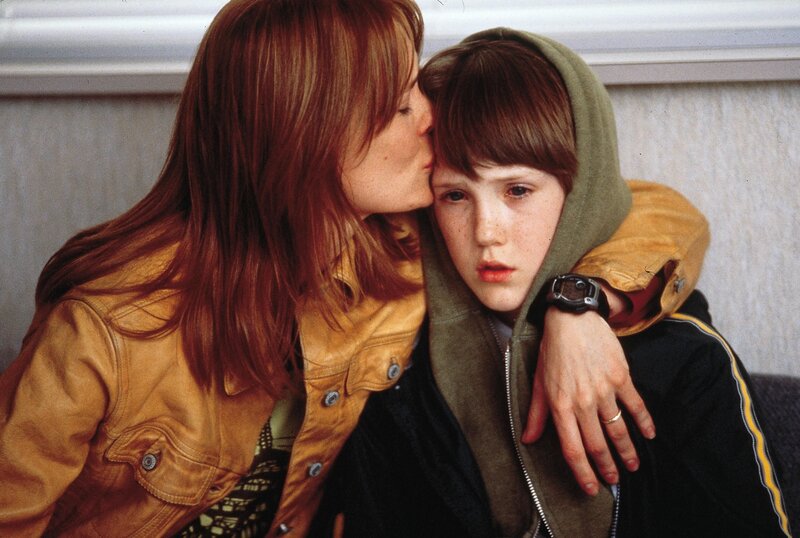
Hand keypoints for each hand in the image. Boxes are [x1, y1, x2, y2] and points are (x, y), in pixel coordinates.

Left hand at [521, 307, 655, 495]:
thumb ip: (536, 413)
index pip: (572, 449)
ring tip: (632, 465)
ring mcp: (604, 389)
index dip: (582, 472)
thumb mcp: (538, 381)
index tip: (591, 487)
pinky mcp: (621, 376)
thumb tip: (527, 439)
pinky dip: (644, 422)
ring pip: (618, 429)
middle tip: (614, 481)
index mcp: (560, 405)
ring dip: (627, 451)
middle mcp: (582, 402)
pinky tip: (650, 434)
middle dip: (607, 467)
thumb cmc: (552, 350)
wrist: (572, 317)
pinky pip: (636, 404)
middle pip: (597, 444)